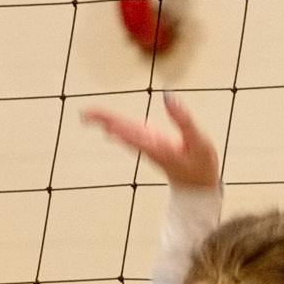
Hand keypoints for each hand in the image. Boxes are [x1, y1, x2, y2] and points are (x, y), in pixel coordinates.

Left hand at [79, 97, 220, 194]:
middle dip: (102, 121)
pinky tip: (108, 127)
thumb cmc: (200, 164)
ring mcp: (148, 147)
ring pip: (123, 133)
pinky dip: (118, 128)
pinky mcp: (152, 146)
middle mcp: (147, 147)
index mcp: (155, 145)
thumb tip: (168, 95)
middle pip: (121, 131)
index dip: (110, 121)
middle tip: (83, 113)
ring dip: (106, 123)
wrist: (199, 188)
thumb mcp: (197, 141)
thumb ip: (183, 119)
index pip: (128, 130)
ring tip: (88, 116)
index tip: (93, 115)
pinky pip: (130, 136)